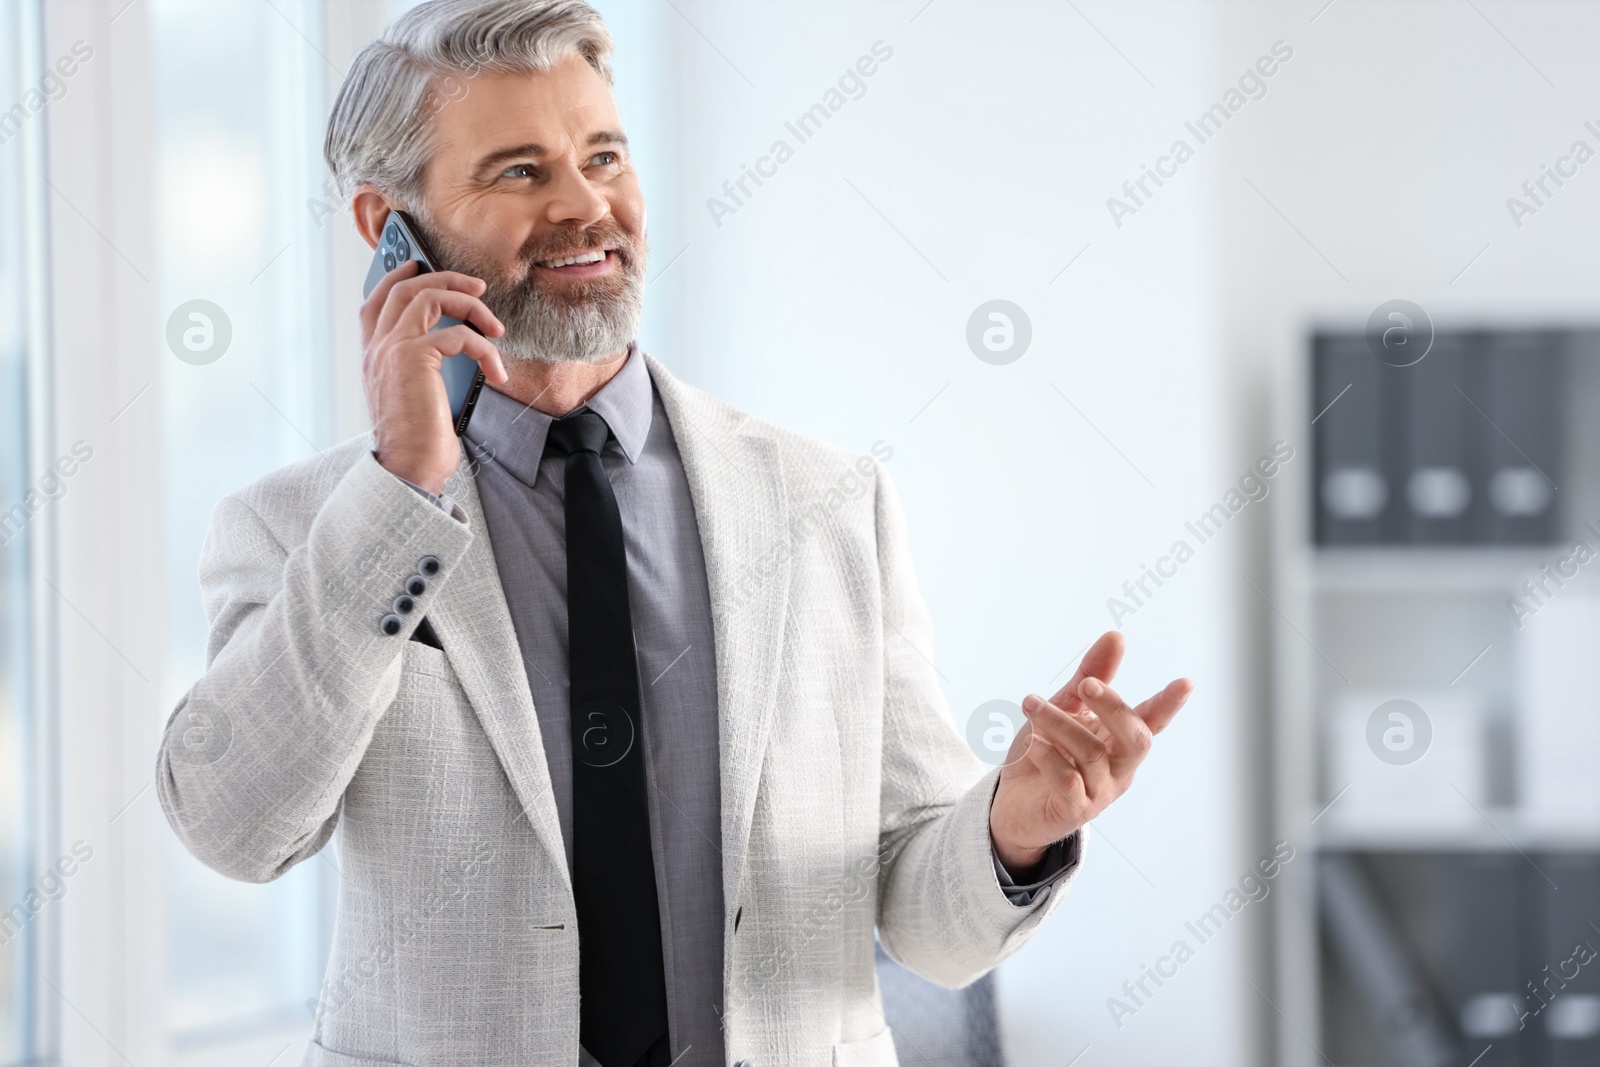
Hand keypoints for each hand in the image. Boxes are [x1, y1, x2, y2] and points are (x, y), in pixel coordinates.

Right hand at [361, 260, 508, 494]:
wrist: (409, 471)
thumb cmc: (419, 444)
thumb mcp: (418, 398)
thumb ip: (423, 369)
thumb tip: (455, 346)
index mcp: (373, 358)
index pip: (375, 303)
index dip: (396, 277)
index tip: (419, 265)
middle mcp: (376, 349)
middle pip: (404, 289)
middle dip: (444, 279)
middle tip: (478, 288)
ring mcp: (390, 350)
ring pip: (428, 298)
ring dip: (469, 305)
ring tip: (495, 326)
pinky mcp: (413, 358)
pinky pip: (457, 334)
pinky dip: (484, 348)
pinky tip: (497, 372)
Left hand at [988, 631, 1190, 874]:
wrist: (1013, 805)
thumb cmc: (1046, 752)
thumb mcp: (1065, 708)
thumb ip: (1090, 676)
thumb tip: (1117, 635)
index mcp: (1120, 741)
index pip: (1152, 721)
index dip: (1169, 704)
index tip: (1185, 683)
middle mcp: (1118, 768)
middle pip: (1134, 739)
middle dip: (1113, 708)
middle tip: (1086, 683)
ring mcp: (1099, 792)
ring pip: (1091, 754)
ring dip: (1058, 723)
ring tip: (1031, 704)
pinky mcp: (1074, 811)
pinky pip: (1068, 782)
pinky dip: (1051, 758)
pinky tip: (1034, 745)